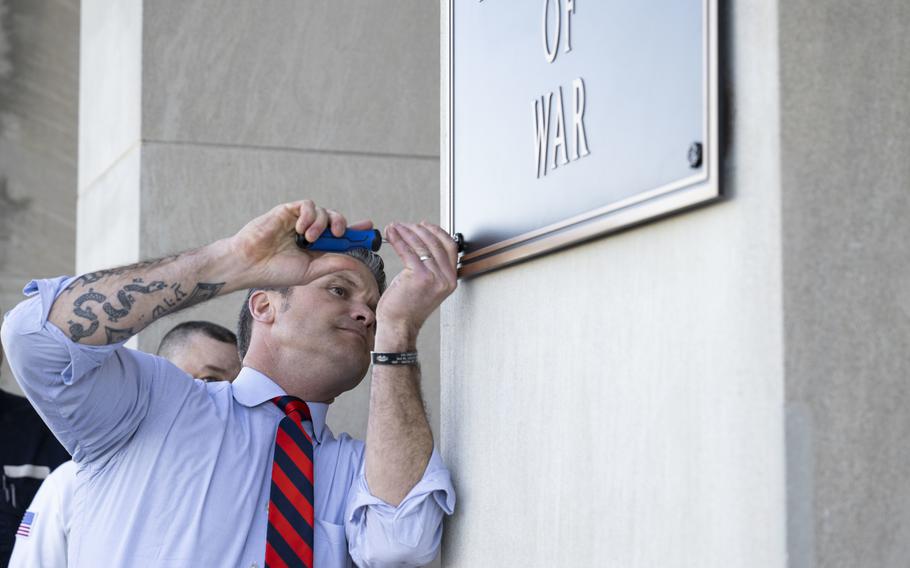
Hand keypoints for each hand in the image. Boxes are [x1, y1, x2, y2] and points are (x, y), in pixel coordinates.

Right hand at [230, 200, 372, 287]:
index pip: (340, 235)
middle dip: (343, 225)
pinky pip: (308, 205)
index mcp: (315, 247)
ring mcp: (298, 221)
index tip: (369, 228)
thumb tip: (357, 262)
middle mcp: (309, 232)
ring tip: (309, 239)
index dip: (355, 231)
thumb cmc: (276, 271)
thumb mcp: (311, 270)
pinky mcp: (287, 211)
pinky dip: (310, 215)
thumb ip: (333, 263)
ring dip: (322, 224)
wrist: (250, 264)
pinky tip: (301, 230)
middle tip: (341, 234)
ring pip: (324, 212)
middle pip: (335, 220)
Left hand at [375, 222, 457, 345]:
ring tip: (394, 227)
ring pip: (421, 245)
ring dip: (406, 232)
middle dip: (418, 229)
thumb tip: (422, 242)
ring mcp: (434, 278)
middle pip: (435, 243)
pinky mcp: (419, 277)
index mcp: (451, 279)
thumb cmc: (408, 307)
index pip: (450, 246)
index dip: (437, 232)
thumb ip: (431, 267)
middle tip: (404, 225)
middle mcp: (446, 278)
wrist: (399, 325)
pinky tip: (391, 234)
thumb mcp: (426, 285)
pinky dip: (398, 239)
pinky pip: (408, 251)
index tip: (423, 225)